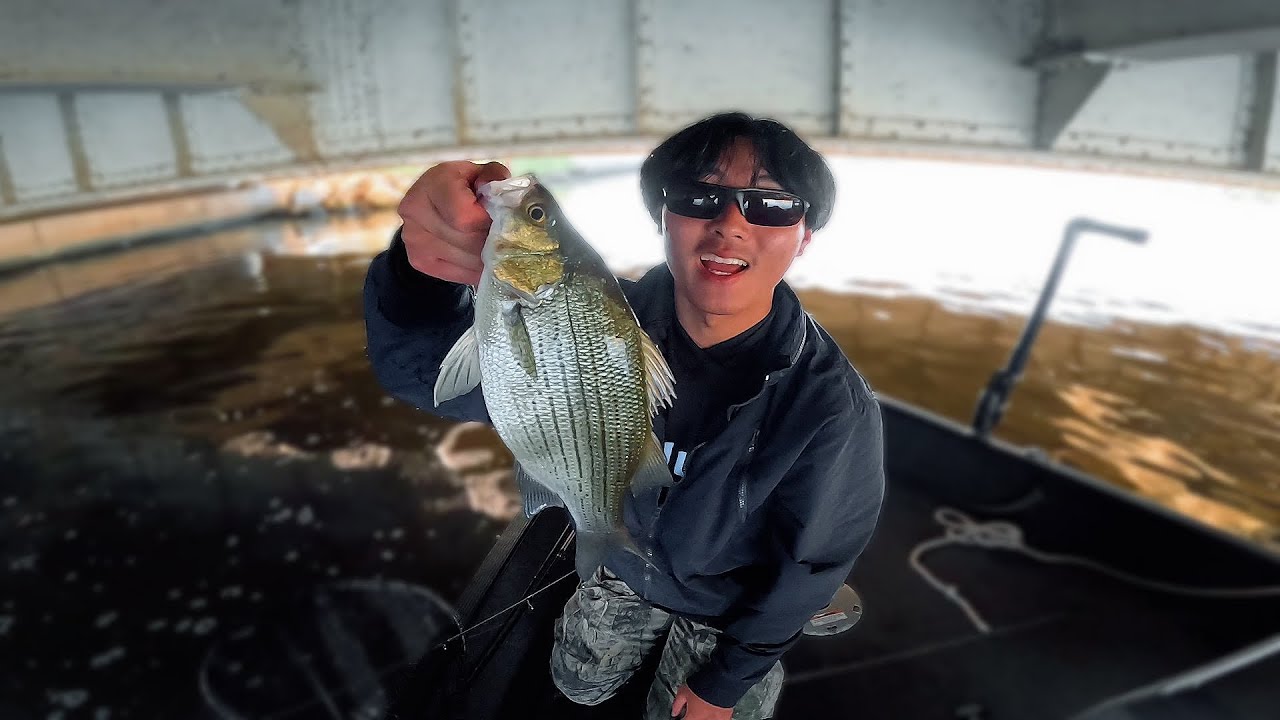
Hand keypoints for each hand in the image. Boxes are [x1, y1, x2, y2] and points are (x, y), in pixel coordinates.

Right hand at [397, 160, 510, 284]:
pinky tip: (481, 257)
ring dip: (487, 257)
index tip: (498, 218)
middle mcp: (416, 210)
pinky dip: (476, 269)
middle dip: (492, 242)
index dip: (488, 223)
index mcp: (434, 183)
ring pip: (467, 261)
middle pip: (469, 242)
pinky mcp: (418, 259)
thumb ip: (495, 177)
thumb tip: (501, 197)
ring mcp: (413, 238)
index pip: (466, 218)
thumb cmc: (463, 186)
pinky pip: (459, 274)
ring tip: (493, 245)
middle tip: (502, 235)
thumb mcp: (482, 173)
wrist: (432, 204)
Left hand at [671, 683, 730, 719]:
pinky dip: (715, 717)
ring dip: (704, 717)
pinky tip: (714, 712)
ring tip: (704, 710)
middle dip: (694, 717)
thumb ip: (677, 704)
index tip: (682, 716)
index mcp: (693, 716)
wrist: (722, 681)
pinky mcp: (726, 717)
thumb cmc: (703, 685)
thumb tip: (674, 712)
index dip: (682, 718)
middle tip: (695, 711)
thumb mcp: (683, 691)